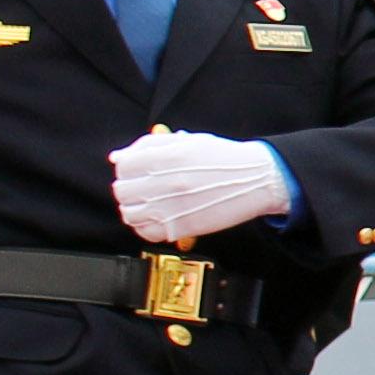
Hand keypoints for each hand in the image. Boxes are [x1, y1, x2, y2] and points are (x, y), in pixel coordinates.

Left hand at [107, 131, 292, 241]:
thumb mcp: (187, 142)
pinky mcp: (181, 227)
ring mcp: (171, 207)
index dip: (127, 168)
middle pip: (122, 191)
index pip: (123, 166)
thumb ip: (149, 145)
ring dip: (135, 208)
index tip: (136, 170)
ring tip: (148, 204)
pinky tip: (156, 218)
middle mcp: (164, 183)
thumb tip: (118, 157)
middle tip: (142, 187)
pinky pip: (146, 233)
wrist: (256, 179)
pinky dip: (145, 227)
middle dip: (129, 188)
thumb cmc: (225, 158)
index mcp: (164, 158)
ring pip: (129, 213)